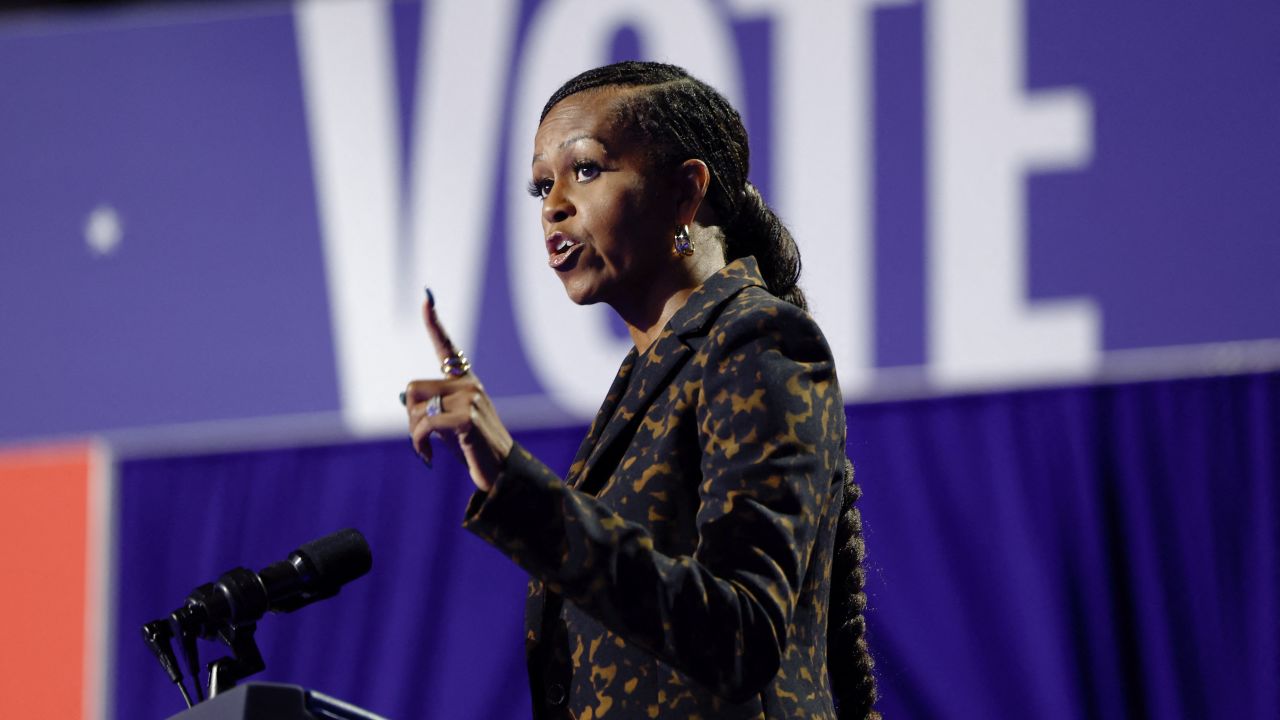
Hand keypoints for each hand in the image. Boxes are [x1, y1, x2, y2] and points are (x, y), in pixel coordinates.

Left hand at [404, 292, 512, 491]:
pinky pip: (424, 424)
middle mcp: (469, 385)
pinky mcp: (467, 417)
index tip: (426, 296)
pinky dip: (418, 442)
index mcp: (466, 382)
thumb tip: (403, 398)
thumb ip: (428, 409)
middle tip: (422, 439)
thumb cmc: (473, 450)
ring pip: (415, 407)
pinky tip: (428, 458)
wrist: (500, 473)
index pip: (447, 347)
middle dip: (409, 417)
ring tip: (428, 449)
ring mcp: (470, 399)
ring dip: (413, 433)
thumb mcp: (447, 426)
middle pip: (412, 388)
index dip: (434, 323)